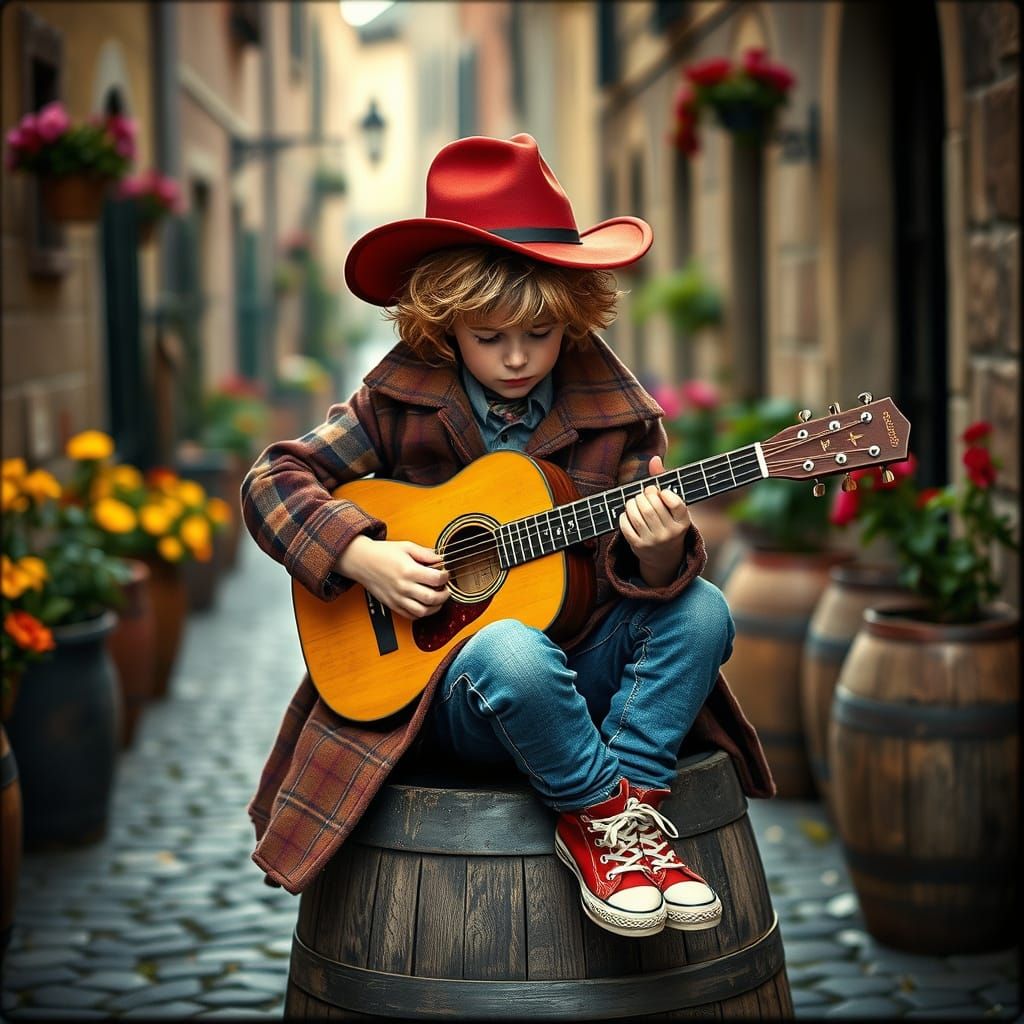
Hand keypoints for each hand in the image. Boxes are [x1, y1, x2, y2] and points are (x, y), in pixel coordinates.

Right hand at [337, 536, 449, 618]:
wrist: (361, 561)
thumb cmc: (382, 553)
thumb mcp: (406, 546)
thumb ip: (425, 553)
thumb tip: (440, 558)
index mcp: (408, 570)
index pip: (436, 579)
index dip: (445, 577)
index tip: (445, 574)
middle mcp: (403, 586)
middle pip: (432, 598)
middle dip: (444, 595)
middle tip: (446, 589)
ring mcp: (397, 598)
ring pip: (422, 611)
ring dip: (435, 607)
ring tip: (438, 599)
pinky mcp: (392, 604)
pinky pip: (410, 616)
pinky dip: (421, 614)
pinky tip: (424, 605)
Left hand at [618, 455, 690, 586]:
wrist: (664, 557)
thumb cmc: (668, 522)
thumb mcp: (672, 507)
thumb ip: (663, 481)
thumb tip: (654, 459)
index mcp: (683, 522)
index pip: (676, 503)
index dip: (665, 493)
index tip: (661, 493)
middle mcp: (670, 534)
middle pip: (651, 506)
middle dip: (644, 495)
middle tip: (644, 495)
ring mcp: (653, 541)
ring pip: (637, 515)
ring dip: (632, 503)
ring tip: (634, 502)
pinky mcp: (638, 547)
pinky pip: (626, 525)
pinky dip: (624, 516)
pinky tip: (629, 514)